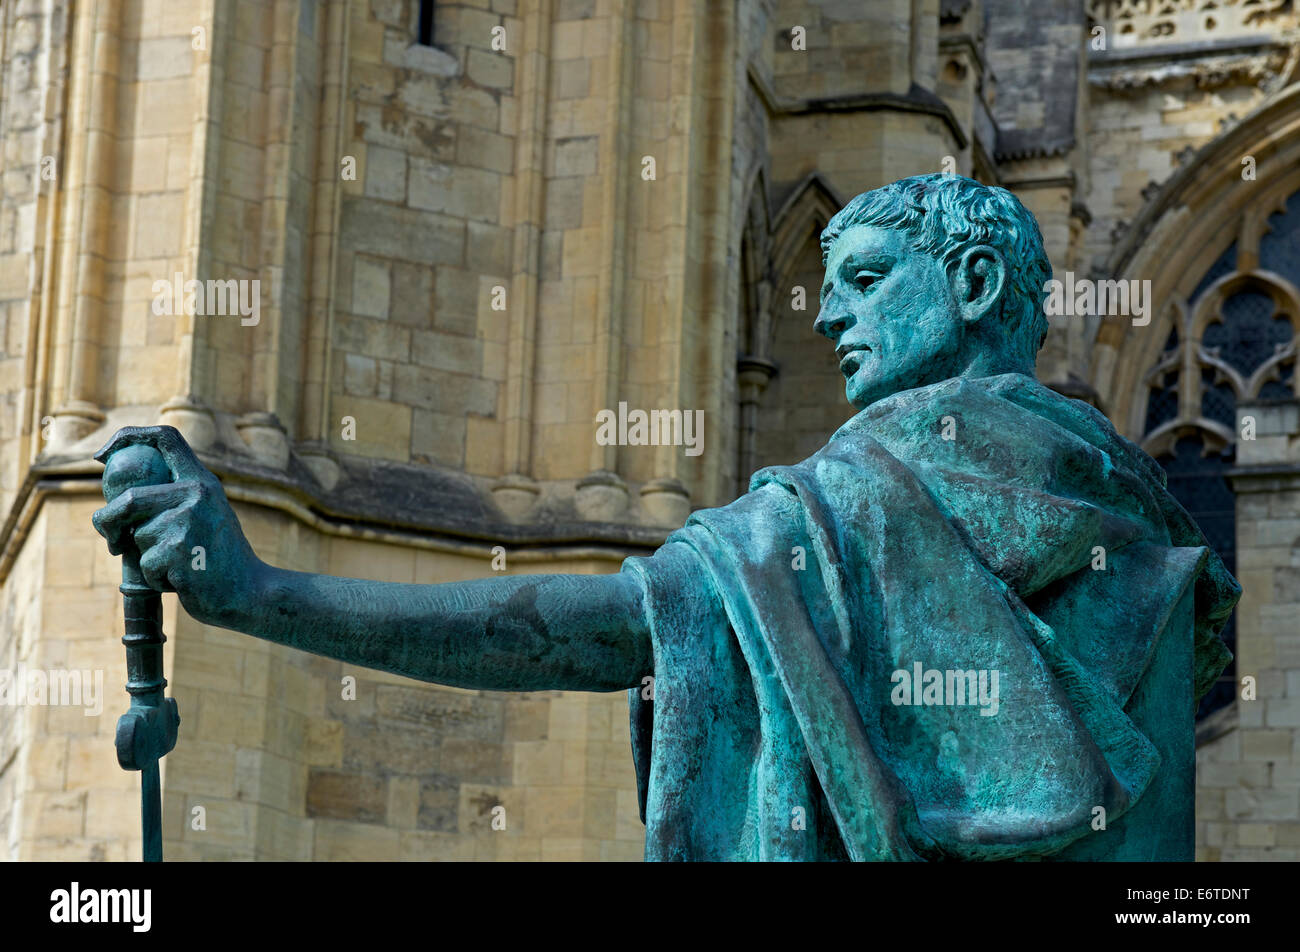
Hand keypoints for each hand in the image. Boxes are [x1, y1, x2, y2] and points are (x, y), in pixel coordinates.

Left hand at [92, 426, 262, 626]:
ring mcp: (187, 523)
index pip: (166, 438)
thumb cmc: (221, 558)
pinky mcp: (177, 553)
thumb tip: (120, 500)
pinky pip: (146, 564)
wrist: (249, 592)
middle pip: (130, 498)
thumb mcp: (208, 516)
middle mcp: (196, 495)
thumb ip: (177, 500)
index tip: (103, 456)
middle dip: (107, 521)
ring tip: (180, 567)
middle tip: (111, 541)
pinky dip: (156, 579)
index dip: (129, 436)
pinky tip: (183, 581)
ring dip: (148, 558)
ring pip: (139, 537)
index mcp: (203, 481)